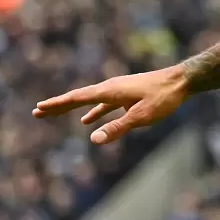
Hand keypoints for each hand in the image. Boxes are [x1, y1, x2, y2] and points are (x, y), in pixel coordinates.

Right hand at [33, 66, 189, 144]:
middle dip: (58, 106)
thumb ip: (118, 128)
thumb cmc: (163, 97)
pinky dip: (93, 111)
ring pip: (90, 101)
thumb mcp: (141, 116)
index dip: (57, 105)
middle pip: (78, 98)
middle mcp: (110, 87)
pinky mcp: (128, 94)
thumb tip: (93, 139)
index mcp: (109, 91)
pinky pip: (104, 103)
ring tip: (56, 113)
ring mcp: (119, 90)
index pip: (77, 98)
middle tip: (37, 112)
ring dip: (73, 108)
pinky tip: (88, 120)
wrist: (183, 80)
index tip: (38, 109)